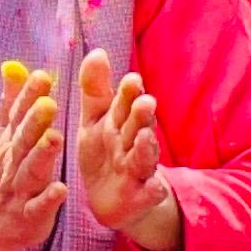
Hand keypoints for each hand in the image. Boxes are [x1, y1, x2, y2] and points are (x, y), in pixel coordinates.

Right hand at [0, 59, 66, 250]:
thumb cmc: (2, 175)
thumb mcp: (4, 138)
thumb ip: (12, 104)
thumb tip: (13, 66)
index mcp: (10, 142)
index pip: (18, 115)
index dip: (29, 97)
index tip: (42, 75)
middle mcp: (12, 162)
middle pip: (24, 139)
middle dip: (35, 120)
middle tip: (49, 102)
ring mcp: (19, 189)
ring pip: (31, 169)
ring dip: (42, 154)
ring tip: (56, 137)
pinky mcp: (30, 215)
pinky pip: (39, 207)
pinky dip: (49, 199)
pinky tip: (61, 189)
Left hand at [73, 51, 184, 250]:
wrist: (112, 199)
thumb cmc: (105, 153)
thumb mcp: (96, 120)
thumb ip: (96, 89)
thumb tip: (98, 51)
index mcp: (120, 123)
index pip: (125, 104)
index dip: (129, 94)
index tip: (131, 79)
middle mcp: (133, 143)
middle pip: (138, 127)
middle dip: (142, 116)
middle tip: (145, 102)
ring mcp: (140, 169)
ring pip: (145, 156)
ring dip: (147, 147)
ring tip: (145, 137)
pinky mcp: (143, 196)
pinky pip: (150, 193)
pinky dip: (153, 190)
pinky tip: (155, 187)